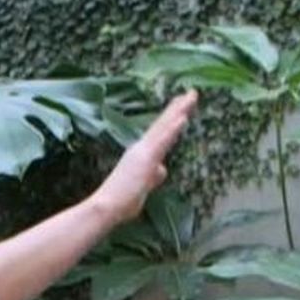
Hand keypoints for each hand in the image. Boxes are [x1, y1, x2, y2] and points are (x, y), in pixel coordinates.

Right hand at [93, 90, 198, 226]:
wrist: (107, 206)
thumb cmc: (121, 202)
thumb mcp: (142, 187)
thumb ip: (153, 177)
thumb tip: (162, 169)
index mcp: (141, 154)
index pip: (160, 133)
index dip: (172, 119)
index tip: (182, 107)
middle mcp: (142, 148)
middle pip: (164, 124)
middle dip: (178, 108)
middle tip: (192, 92)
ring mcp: (144, 151)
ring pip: (164, 127)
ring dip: (179, 111)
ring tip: (191, 96)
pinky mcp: (146, 158)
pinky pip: (162, 140)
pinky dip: (172, 128)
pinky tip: (183, 117)